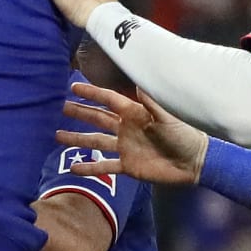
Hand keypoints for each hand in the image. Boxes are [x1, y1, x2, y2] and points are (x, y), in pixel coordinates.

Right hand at [60, 80, 206, 187]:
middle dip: (78, 112)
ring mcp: (124, 147)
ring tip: (56, 135)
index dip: (91, 93)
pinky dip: (89, 168)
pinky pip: (104, 166)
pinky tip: (72, 168)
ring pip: (95, 141)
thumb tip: (137, 83)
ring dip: (77, 138)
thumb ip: (151, 102)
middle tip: (58, 106)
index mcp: (134, 114)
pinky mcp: (127, 166)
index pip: (108, 100)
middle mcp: (125, 128)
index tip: (73, 86)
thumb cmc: (183, 135)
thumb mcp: (168, 116)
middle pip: (97, 118)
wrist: (194, 162)